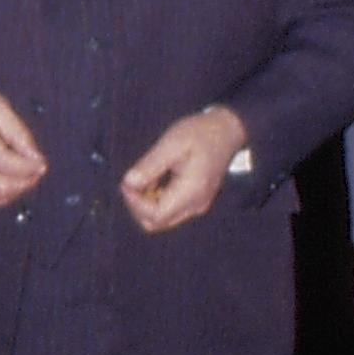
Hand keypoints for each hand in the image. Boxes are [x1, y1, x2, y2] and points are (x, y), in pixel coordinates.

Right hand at [0, 76, 47, 206]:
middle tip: (36, 169)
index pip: (3, 161)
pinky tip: (12, 175)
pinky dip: (8, 191)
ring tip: (26, 171)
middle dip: (26, 181)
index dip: (27, 167)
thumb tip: (37, 161)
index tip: (41, 162)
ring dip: (19, 188)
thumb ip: (19, 133)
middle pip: (1, 185)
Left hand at [121, 107, 248, 233]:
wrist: (226, 131)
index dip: (135, 204)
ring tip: (144, 177)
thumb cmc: (200, 133)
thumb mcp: (172, 143)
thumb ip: (150, 165)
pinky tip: (154, 179)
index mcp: (191, 191)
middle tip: (131, 182)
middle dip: (137, 205)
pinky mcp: (195, 201)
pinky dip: (155, 199)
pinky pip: (169, 210)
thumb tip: (129, 183)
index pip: (156, 215)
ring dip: (145, 203)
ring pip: (161, 219)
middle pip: (157, 222)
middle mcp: (195, 205)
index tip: (127, 183)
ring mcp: (197, 205)